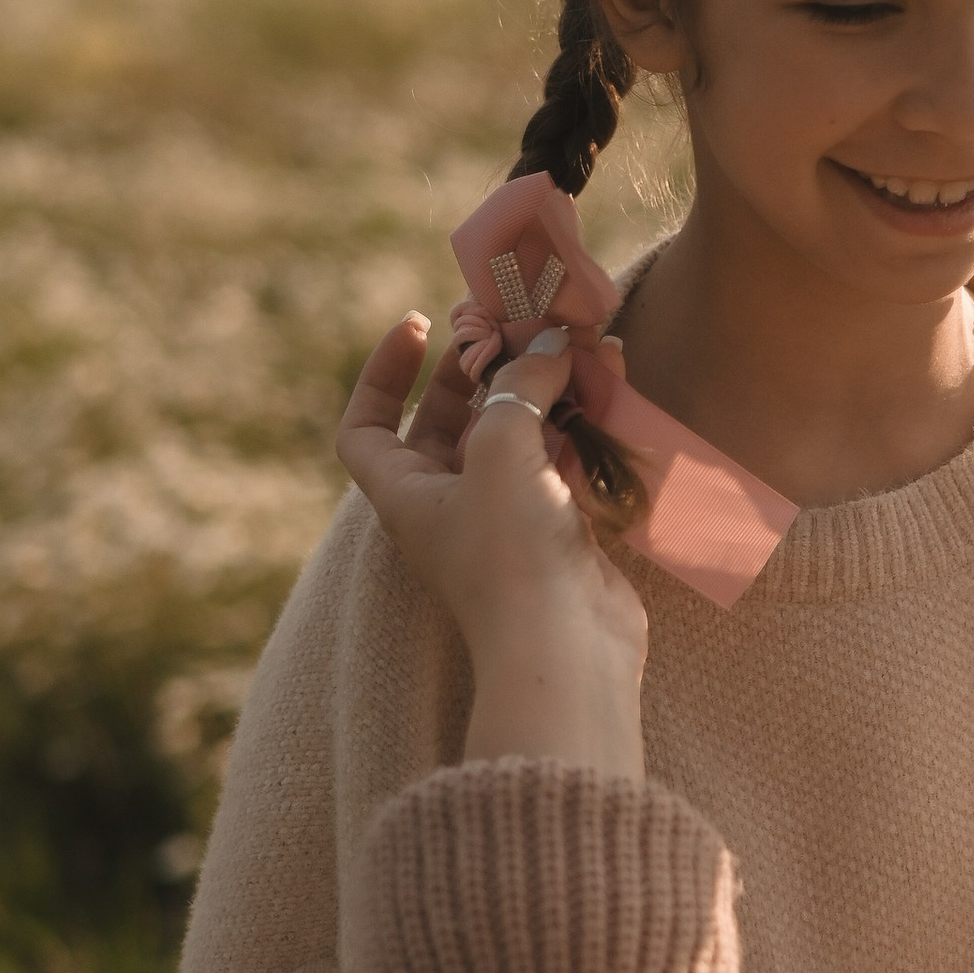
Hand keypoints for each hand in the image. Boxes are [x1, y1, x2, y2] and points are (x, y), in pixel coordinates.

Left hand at [338, 316, 648, 778]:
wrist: (568, 648)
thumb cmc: (512, 551)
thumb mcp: (501, 449)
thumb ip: (520, 385)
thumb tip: (549, 343)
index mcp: (407, 492)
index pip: (366, 426)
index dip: (381, 373)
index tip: (418, 325)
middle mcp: (449, 505)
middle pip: (446, 422)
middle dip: (478, 371)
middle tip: (512, 326)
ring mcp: (506, 521)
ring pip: (514, 439)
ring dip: (540, 392)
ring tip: (575, 344)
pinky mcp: (558, 533)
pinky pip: (560, 464)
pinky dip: (579, 426)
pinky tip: (607, 391)